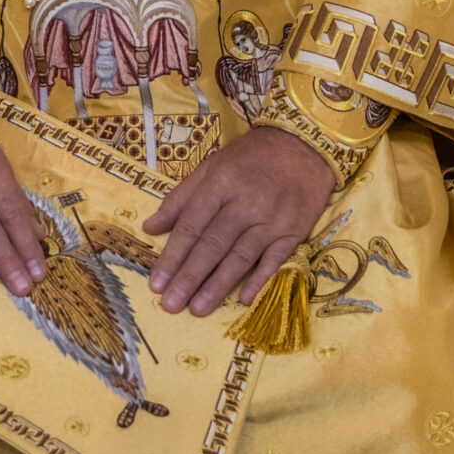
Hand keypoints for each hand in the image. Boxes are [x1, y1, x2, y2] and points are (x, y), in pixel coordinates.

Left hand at [142, 126, 334, 315]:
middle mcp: (244, 203)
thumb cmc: (251, 157)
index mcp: (219, 184)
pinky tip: (244, 299)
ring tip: (198, 309)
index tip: (156, 283)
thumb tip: (150, 227)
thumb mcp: (211, 166)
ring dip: (218, 285)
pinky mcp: (293, 231)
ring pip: (240, 256)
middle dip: (189, 277)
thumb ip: (180, 199)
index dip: (172, 256)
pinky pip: (274, 259)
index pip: (191, 226)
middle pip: (212, 245)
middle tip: (171, 305)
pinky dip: (260, 279)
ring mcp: (271, 219)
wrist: (303, 145)